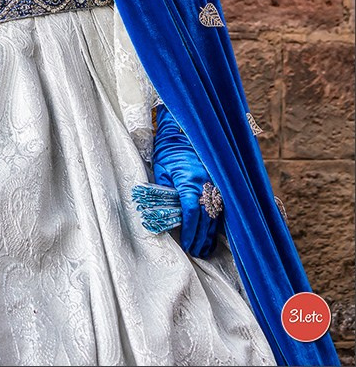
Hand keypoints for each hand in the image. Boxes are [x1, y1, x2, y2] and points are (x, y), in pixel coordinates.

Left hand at [152, 104, 220, 257]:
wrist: (184, 133)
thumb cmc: (169, 151)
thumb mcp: (161, 170)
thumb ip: (165, 191)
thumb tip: (166, 214)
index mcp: (189, 180)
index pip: (191, 212)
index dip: (189, 231)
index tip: (186, 244)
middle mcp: (206, 183)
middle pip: (205, 218)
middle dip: (200, 238)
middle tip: (195, 252)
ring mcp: (216, 184)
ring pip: (216, 215)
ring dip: (210, 234)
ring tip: (204, 250)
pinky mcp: (221, 184)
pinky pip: (222, 208)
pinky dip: (217, 224)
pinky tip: (214, 236)